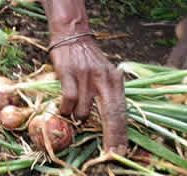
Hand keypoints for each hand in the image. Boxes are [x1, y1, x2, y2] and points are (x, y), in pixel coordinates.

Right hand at [49, 35, 127, 153]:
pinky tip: (64, 108)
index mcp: (115, 80)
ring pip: (84, 111)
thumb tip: (113, 120)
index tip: (122, 150)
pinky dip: (66, 108)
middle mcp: (104, 78)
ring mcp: (86, 76)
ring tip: (74, 111)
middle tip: (111, 153)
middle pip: (110, 114)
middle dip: (111, 136)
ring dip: (78, 117)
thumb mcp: (105, 73)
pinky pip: (68, 99)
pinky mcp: (68, 72)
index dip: (122, 132)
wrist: (72, 33)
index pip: (121, 111)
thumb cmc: (88, 58)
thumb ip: (109, 92)